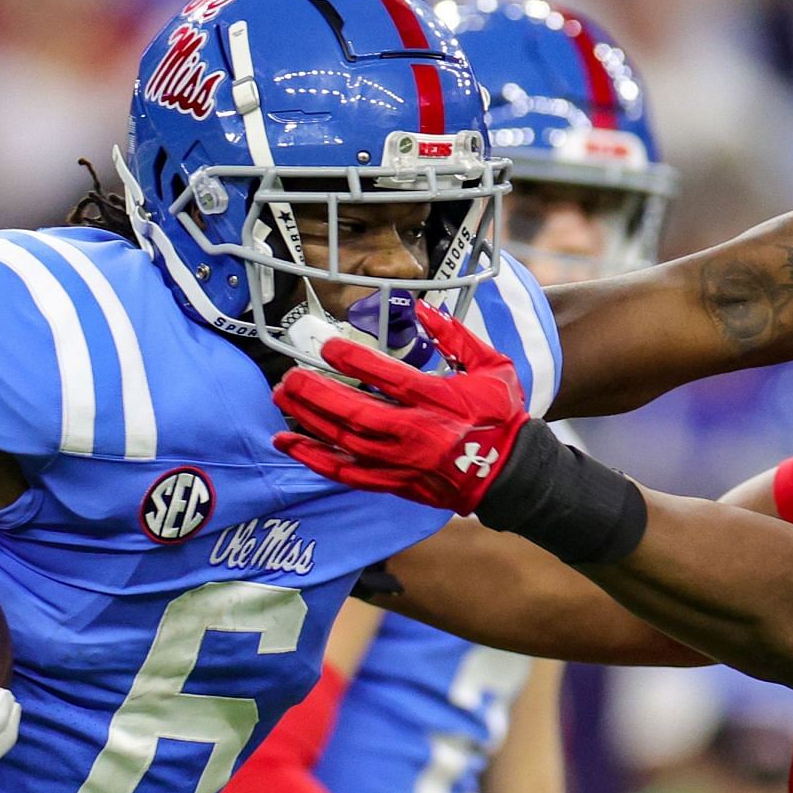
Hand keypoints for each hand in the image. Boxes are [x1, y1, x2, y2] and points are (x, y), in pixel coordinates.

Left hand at [273, 302, 528, 514]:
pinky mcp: (394, 483)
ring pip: (346, 442)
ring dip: (310, 420)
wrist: (509, 473)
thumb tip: (423, 309)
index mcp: (440, 401)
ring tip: (283, 398)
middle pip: (357, 414)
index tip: (328, 346)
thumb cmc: (501, 416)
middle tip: (290, 376)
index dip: (356, 362)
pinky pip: (347, 473)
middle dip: (319, 395)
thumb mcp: (492, 366)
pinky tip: (289, 444)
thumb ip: (456, 337)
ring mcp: (402, 462)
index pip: (390, 379)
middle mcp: (417, 434)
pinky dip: (315, 459)